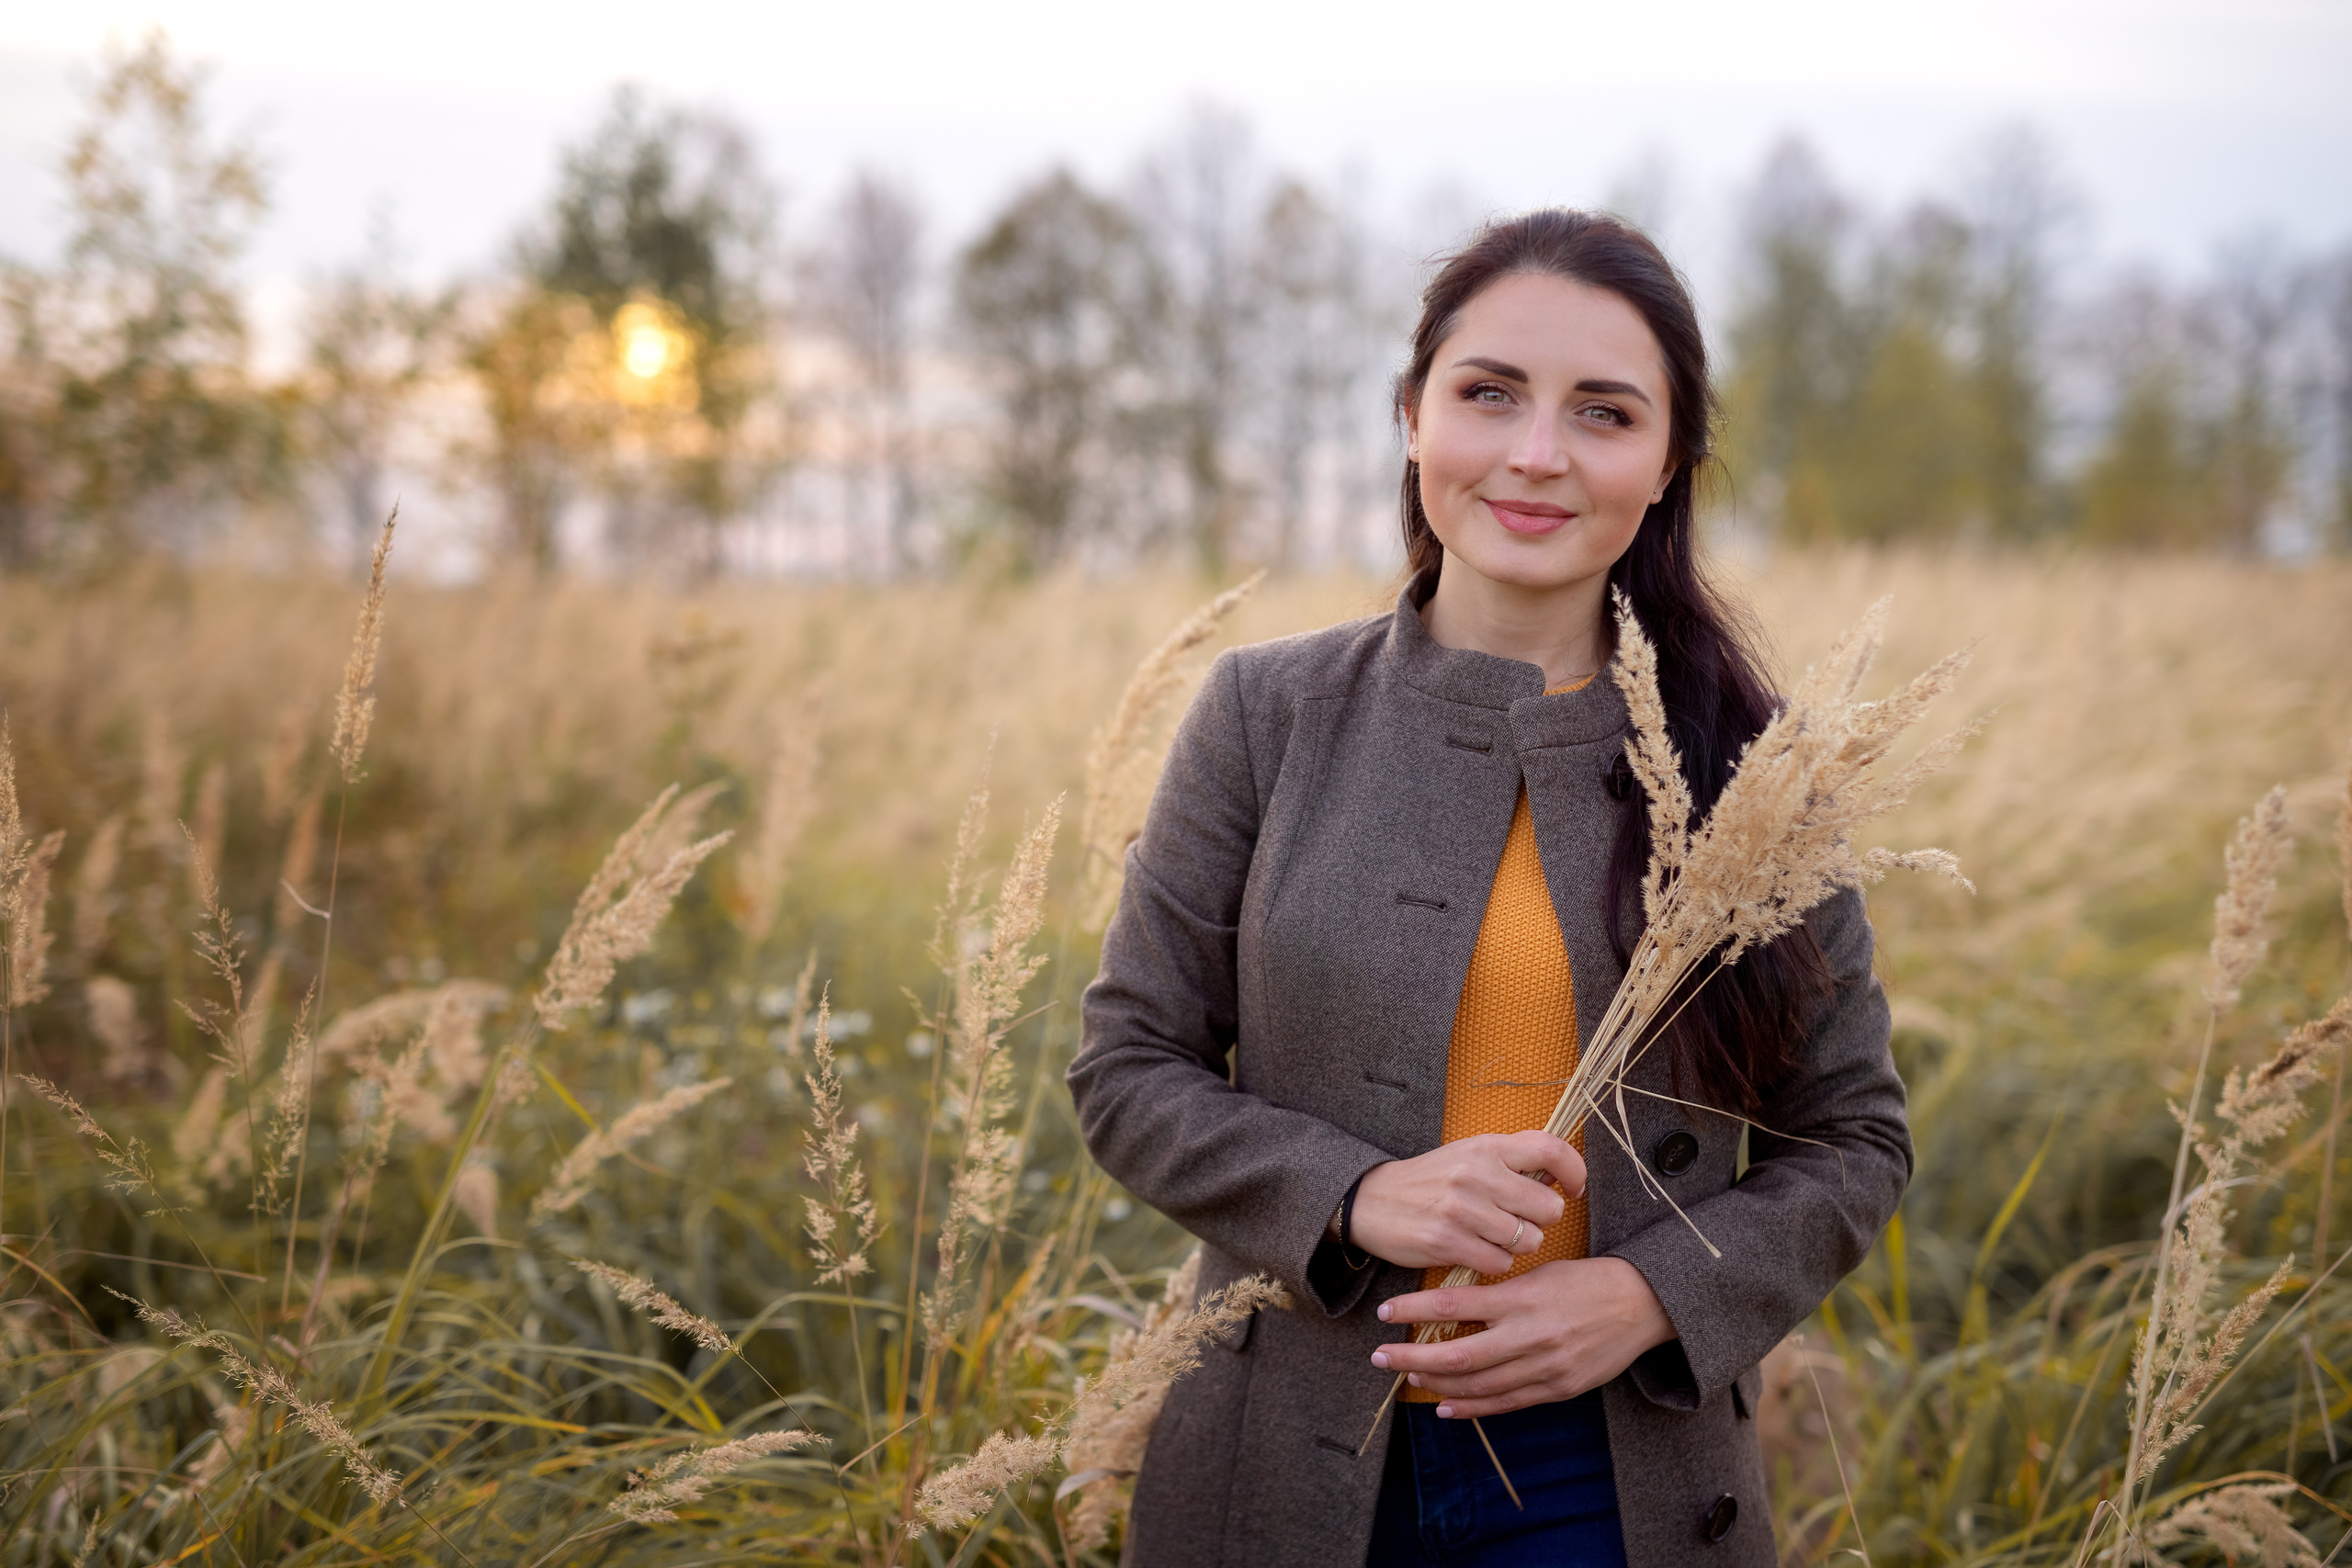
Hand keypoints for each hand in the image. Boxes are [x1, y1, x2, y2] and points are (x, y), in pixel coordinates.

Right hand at [1348, 1131, 1585, 1273]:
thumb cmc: (1431, 1180)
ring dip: (1518, 1245)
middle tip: (1520, 1220)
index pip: (1551, 1151)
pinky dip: (1495, 1262)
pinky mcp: (1447, 1242)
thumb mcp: (1469, 1155)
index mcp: (1487, 1147)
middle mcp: (1476, 1174)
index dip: (1575, 1172)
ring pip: (1528, 1241)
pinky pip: (1500, 1263)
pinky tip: (1476, 1250)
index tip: (1573, 1189)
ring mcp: (1461, 1209)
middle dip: (1541, 1220)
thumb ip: (1512, 1162)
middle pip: (1549, 1208)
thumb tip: (1560, 1178)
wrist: (1371, 1201)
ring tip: (1493, 1236)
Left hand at [1368, 1256, 1674, 1417]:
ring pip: (1478, 1385)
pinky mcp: (1558, 1389)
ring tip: (1409, 1376)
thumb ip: (1501, 1294)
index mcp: (1523, 1298)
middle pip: (1458, 1354)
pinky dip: (1472, 1407)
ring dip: (1437, 1383)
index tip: (1385, 1312)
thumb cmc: (1587, 1280)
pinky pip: (1506, 1403)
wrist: (1642, 1305)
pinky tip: (1445, 1406)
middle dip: (1412, 1357)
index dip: (1414, 1310)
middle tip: (1380, 1356)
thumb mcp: (1541, 1273)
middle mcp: (1530, 1335)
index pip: (1455, 1305)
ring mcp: (1544, 1367)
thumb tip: (1453, 1306)